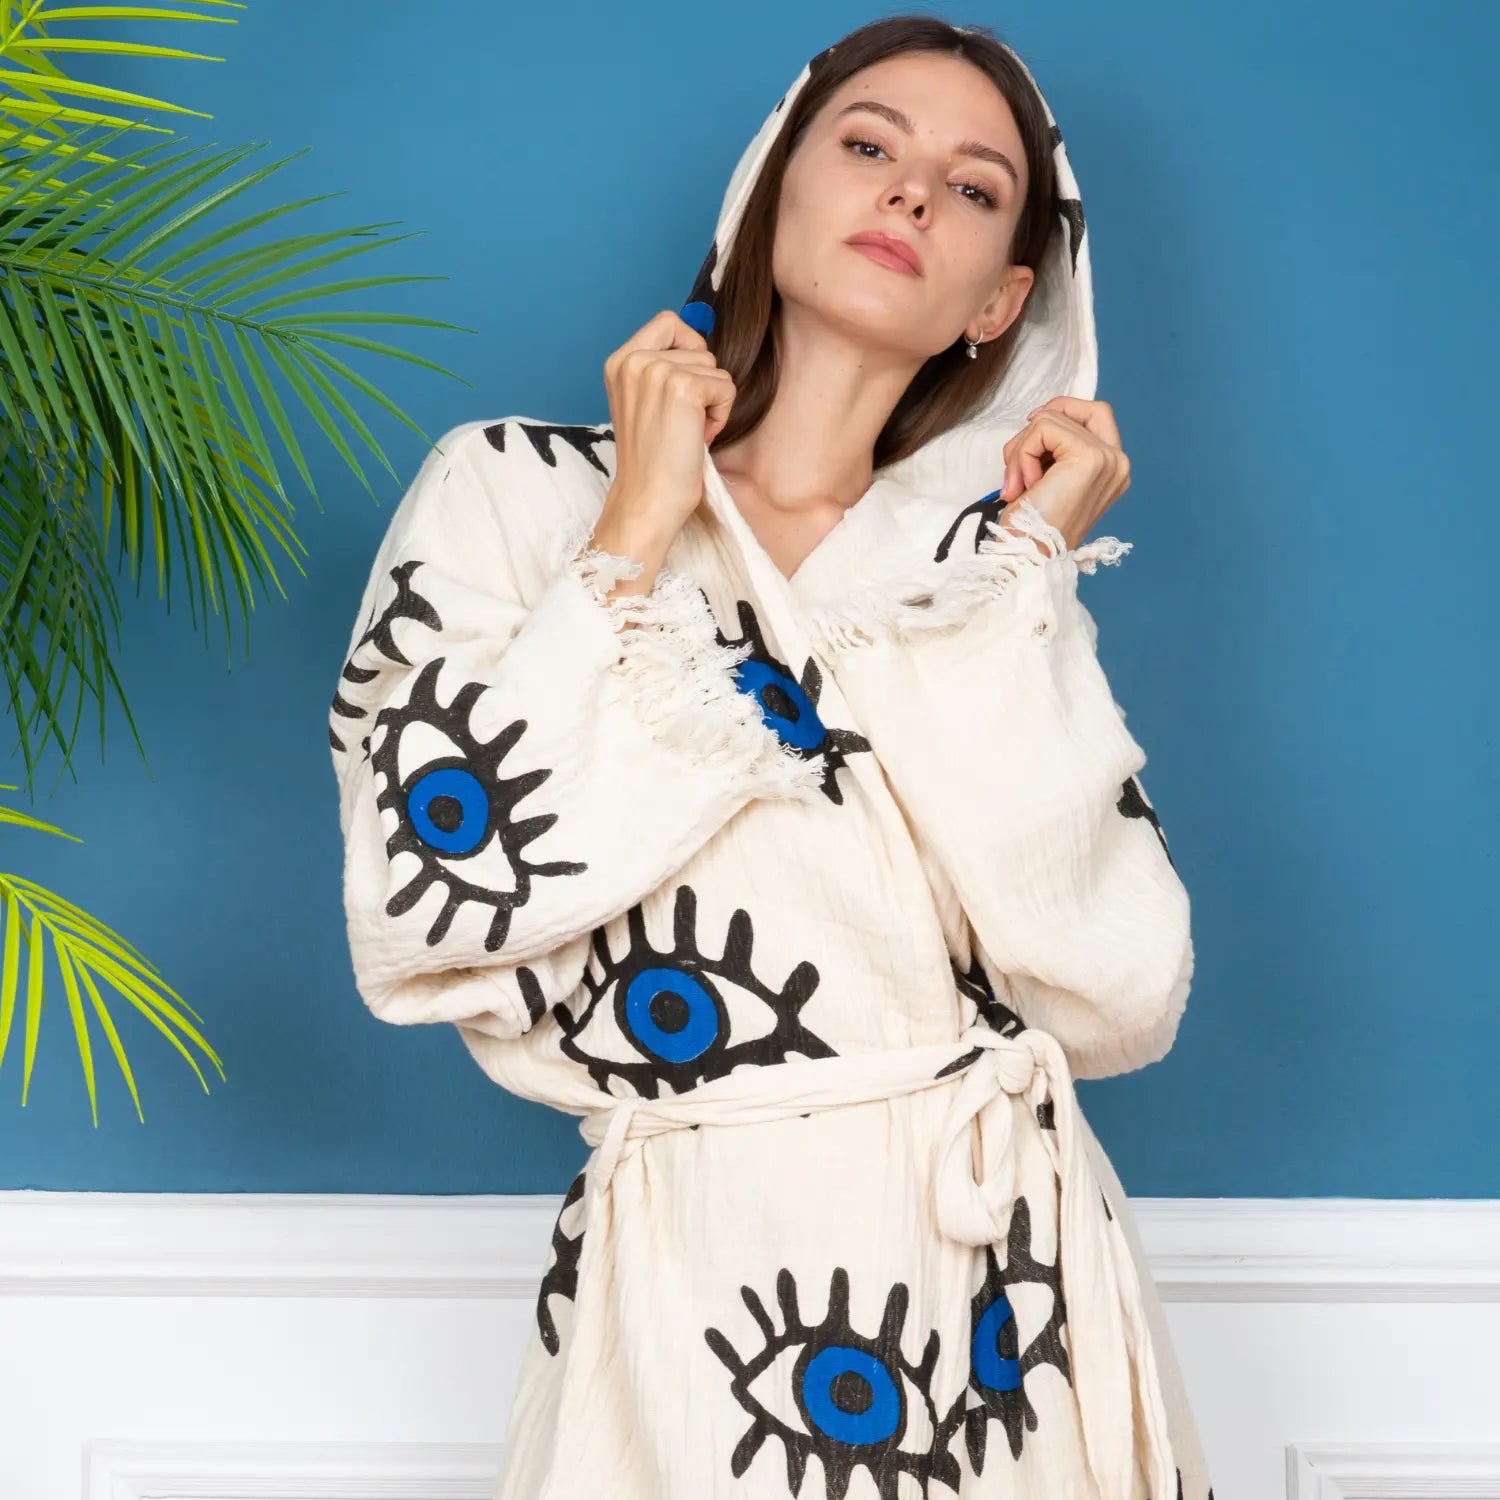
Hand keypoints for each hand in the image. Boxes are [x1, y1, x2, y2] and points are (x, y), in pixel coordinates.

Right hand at [589, 309, 737, 595]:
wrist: (648, 499)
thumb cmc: (653, 461)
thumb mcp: (645, 402)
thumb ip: (662, 370)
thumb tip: (702, 340)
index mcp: (619, 361)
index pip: (669, 321)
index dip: (690, 347)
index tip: (687, 384)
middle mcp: (633, 360)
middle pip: (698, 346)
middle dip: (702, 384)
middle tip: (683, 422)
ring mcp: (656, 371)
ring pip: (715, 368)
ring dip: (712, 402)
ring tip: (688, 432)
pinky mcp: (683, 387)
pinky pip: (726, 387)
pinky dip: (721, 415)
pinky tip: (698, 438)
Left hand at [996, 396, 1130, 552]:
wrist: (1028, 558)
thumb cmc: (1032, 526)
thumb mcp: (1050, 478)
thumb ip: (1056, 450)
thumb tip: (1038, 417)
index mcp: (1112, 470)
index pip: (1095, 414)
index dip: (1060, 413)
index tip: (1030, 435)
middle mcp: (1118, 463)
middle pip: (1077, 409)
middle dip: (1036, 431)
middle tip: (1018, 466)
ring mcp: (1108, 459)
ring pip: (1052, 419)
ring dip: (1021, 450)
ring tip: (1018, 485)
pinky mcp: (1089, 458)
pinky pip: (1043, 428)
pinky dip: (1022, 453)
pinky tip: (1024, 484)